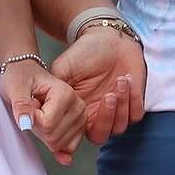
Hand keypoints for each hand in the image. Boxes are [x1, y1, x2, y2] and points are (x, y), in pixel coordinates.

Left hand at [0, 60, 86, 165]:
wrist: (26, 74)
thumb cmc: (22, 77)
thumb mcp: (15, 87)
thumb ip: (20, 106)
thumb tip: (25, 124)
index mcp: (65, 93)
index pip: (47, 125)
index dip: (31, 120)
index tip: (29, 105)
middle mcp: (77, 105)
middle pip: (54, 137)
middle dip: (37, 129)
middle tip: (33, 110)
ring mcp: (80, 116)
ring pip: (59, 144)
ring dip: (44, 135)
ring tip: (41, 115)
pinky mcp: (79, 126)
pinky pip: (69, 147)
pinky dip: (57, 146)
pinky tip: (50, 135)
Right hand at [50, 28, 145, 144]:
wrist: (108, 37)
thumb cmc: (85, 51)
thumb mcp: (63, 69)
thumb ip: (54, 90)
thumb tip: (38, 109)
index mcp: (77, 111)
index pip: (75, 136)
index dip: (76, 137)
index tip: (82, 120)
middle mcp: (95, 114)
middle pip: (101, 135)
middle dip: (106, 118)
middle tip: (108, 96)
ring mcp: (115, 110)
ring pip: (120, 127)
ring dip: (122, 105)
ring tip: (119, 81)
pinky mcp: (132, 102)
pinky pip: (136, 114)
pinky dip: (134, 100)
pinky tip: (127, 80)